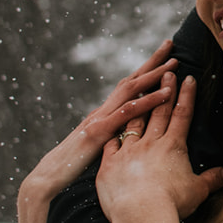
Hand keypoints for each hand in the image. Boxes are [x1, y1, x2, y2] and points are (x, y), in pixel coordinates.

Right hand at [17, 40, 177, 215]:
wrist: (47, 178)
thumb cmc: (72, 167)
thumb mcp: (97, 149)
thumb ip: (111, 138)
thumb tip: (128, 135)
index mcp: (103, 115)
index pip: (127, 87)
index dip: (145, 71)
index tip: (163, 57)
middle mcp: (102, 111)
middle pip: (130, 79)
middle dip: (151, 62)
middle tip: (170, 44)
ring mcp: (100, 119)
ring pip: (130, 90)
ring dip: (153, 75)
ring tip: (174, 64)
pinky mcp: (98, 132)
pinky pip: (127, 113)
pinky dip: (147, 101)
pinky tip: (165, 94)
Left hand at [96, 71, 222, 222]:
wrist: (142, 213)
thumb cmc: (172, 202)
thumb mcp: (197, 191)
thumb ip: (211, 179)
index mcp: (173, 146)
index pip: (182, 115)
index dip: (187, 95)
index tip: (188, 78)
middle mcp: (151, 142)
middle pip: (159, 110)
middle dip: (164, 90)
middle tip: (167, 72)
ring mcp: (129, 150)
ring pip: (134, 121)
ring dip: (138, 104)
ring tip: (139, 89)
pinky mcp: (110, 162)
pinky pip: (110, 142)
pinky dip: (112, 133)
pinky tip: (111, 125)